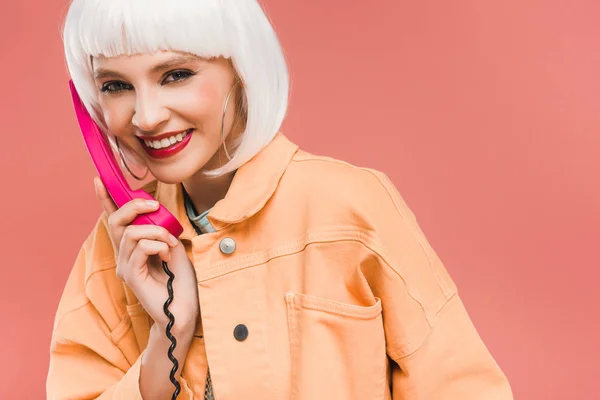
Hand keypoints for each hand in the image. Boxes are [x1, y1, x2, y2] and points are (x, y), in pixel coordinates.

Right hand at [94, 177, 198, 333]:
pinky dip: (157, 245)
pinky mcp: (131, 276)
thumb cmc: (182, 280)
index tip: (100, 180)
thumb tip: (154, 213)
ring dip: (156, 232)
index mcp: (132, 248)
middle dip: (134, 206)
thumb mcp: (173, 246)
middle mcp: (124, 256)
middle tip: (154, 206)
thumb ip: (160, 230)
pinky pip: (140, 248)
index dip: (106, 200)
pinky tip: (167, 254)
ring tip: (171, 243)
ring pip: (131, 233)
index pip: (115, 221)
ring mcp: (125, 267)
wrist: (186, 308)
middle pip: (117, 221)